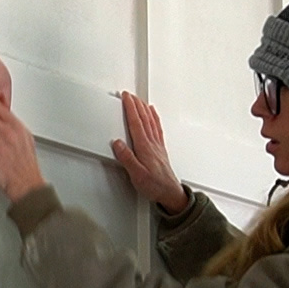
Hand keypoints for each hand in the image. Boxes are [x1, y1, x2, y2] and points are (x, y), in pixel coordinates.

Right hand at [111, 91, 187, 214]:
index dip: (130, 108)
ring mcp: (157, 145)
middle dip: (136, 104)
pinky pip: (157, 128)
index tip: (126, 97)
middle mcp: (152, 143)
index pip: (136, 123)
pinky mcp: (160, 149)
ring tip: (139, 99)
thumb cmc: (155, 185)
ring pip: (151, 121)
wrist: (170, 193)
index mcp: (144, 147)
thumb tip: (118, 144)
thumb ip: (127, 159)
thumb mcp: (136, 175)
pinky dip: (154, 118)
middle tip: (130, 94)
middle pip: (144, 118)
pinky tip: (153, 114)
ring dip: (144, 108)